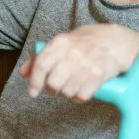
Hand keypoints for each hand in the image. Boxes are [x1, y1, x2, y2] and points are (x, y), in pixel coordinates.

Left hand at [21, 24, 138, 101]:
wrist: (115, 41)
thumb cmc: (85, 42)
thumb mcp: (61, 42)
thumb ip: (40, 57)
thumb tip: (23, 73)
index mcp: (60, 42)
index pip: (41, 64)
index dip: (34, 81)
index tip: (32, 92)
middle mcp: (72, 53)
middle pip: (53, 83)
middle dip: (52, 88)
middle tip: (57, 85)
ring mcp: (86, 65)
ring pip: (66, 92)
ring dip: (67, 92)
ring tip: (72, 84)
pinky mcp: (99, 76)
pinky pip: (82, 96)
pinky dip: (79, 96)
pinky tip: (81, 88)